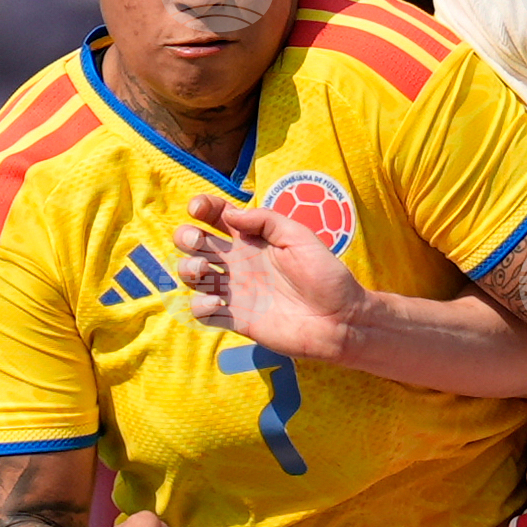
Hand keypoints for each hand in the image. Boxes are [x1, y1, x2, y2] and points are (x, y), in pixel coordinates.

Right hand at [175, 192, 367, 359]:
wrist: (341, 319)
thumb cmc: (325, 275)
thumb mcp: (299, 236)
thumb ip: (265, 220)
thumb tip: (231, 215)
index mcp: (253, 238)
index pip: (217, 216)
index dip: (203, 207)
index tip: (199, 208)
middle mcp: (239, 261)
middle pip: (195, 243)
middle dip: (186, 237)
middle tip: (197, 241)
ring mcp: (235, 290)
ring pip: (192, 275)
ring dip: (187, 269)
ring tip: (204, 271)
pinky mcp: (236, 319)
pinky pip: (202, 311)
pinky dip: (200, 305)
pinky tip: (219, 303)